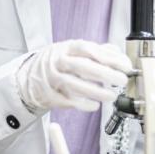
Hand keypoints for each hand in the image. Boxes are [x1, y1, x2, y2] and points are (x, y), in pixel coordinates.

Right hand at [16, 40, 130, 111]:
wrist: (29, 76)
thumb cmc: (59, 62)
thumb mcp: (75, 50)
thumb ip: (98, 51)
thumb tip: (119, 55)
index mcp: (68, 47)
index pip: (89, 50)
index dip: (109, 57)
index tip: (125, 65)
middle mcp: (59, 61)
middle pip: (82, 67)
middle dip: (105, 74)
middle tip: (122, 80)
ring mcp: (52, 78)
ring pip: (74, 85)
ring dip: (95, 92)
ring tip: (111, 96)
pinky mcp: (48, 95)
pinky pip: (66, 101)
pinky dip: (82, 104)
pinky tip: (94, 106)